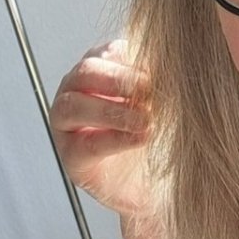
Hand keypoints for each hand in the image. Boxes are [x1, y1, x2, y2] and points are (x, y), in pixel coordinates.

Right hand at [50, 38, 153, 218]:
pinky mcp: (72, 158)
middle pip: (86, 72)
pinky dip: (115, 139)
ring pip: (74, 105)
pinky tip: (141, 138)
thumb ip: (157, 81)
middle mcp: (77, 92)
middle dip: (119, 80)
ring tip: (146, 120)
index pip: (107, 53)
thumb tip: (170, 63)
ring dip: (111, 110)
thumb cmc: (162, 135)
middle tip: (150, 90)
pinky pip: (86, 145)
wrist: (161, 185)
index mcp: (100, 70)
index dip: (132, 60)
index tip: (160, 70)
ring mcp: (68, 125)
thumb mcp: (164, 101)